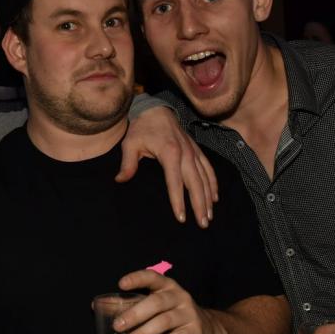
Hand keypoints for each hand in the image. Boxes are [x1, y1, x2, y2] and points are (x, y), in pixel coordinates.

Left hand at [113, 269, 224, 333]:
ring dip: (143, 332)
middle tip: (118, 325)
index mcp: (166, 286)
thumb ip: (127, 304)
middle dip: (135, 314)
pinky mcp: (195, 331)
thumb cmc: (171, 315)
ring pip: (164, 321)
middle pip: (156, 302)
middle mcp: (179, 296)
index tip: (121, 284)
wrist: (207, 331)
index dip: (137, 279)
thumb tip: (96, 306)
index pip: (151, 277)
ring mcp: (188, 313)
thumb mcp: (153, 305)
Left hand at [116, 106, 217, 227]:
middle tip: (202, 224)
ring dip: (207, 198)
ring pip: (205, 178)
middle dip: (199, 205)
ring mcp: (193, 151)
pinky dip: (213, 183)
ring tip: (209, 216)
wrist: (155, 109)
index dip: (178, 201)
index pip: (175, 182)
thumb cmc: (141, 128)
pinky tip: (214, 198)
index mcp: (170, 153)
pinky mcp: (196, 150)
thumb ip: (127, 163)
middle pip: (195, 183)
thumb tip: (120, 180)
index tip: (181, 218)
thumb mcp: (130, 144)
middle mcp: (185, 153)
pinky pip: (208, 168)